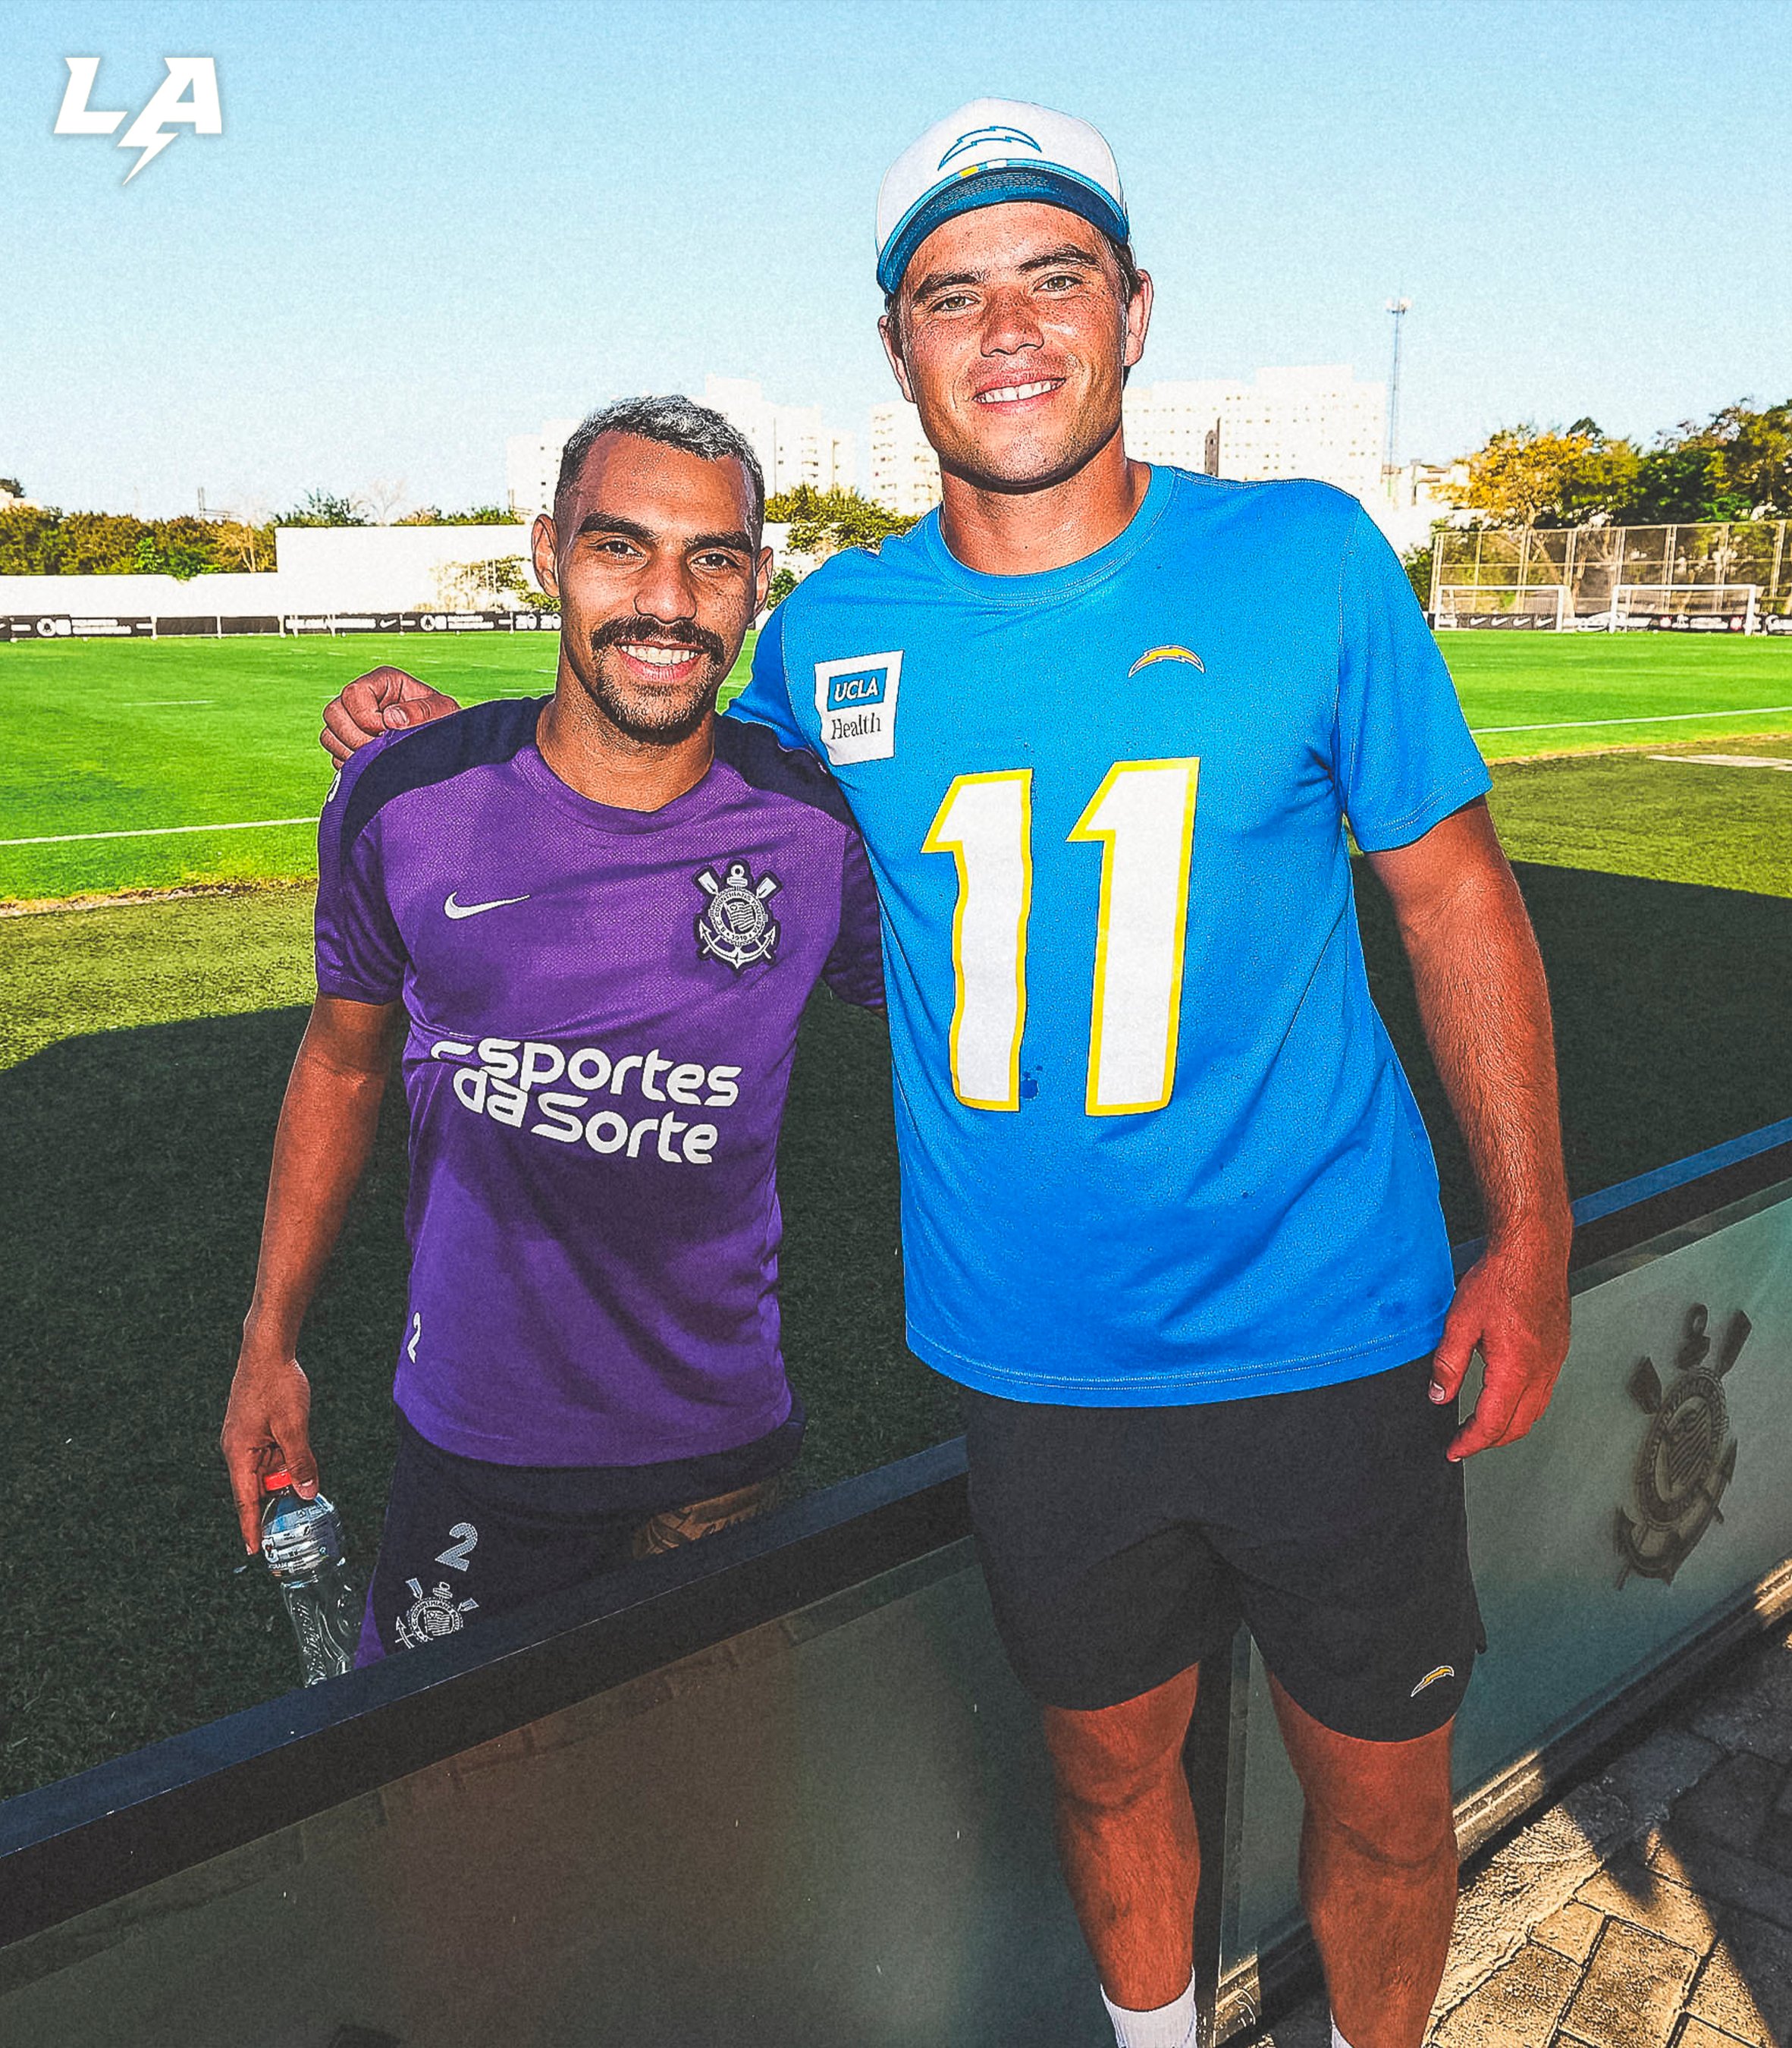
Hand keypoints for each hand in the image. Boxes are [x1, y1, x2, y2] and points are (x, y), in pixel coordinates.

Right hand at [221, 1343, 318, 1552]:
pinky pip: (271, 1455)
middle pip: (258, 1487)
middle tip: (295, 1525)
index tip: (255, 1552)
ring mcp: (246, 1439)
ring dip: (285, 1478)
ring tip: (305, 1488)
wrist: (267, 1349)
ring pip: (268, 1471)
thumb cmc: (276, 1384)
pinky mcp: (256, 1429)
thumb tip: (306, 1492)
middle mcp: (238, 1450)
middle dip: (276, 1502)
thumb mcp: (294, 1426)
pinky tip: (301, 1462)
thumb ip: (300, 1461)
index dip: (251, 1527)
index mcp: (238, 1453)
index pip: (245, 1501)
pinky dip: (285, 1461)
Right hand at [321, 665, 461, 761]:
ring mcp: (353, 722)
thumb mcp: (444, 711)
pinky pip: (335, 756)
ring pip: (329, 736)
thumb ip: (422, 711)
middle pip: (333, 713)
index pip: (353, 694)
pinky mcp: (350, 745)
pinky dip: (352, 767)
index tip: (390, 733)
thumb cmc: (447, 722)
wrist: (447, 745)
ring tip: (381, 761)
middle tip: (382, 752)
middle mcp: (363, 699)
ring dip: (352, 753)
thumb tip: (392, 718)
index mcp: (383, 682)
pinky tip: (376, 768)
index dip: (367, 718)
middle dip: (355, 738)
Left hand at [1429, 1230, 1570, 1461]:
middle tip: (1464, 1443)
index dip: (1471, 1442)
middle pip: (1518, 1425)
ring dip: (1509, 1426)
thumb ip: (1448, 1363)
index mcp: (1515, 1368)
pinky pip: (1544, 1392)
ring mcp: (1554, 1361)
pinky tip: (1507, 1398)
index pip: (1492, 1423)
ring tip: (1482, 1427)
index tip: (1454, 1450)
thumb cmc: (1502, 1278)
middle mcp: (1541, 1370)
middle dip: (1490, 1441)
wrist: (1534, 1251)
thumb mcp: (1460, 1321)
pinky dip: (1524, 1406)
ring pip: (1535, 1411)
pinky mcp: (1558, 1350)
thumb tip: (1438, 1394)